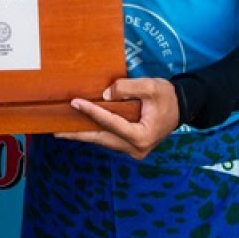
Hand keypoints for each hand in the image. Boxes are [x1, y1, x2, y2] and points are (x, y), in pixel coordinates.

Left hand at [59, 76, 180, 158]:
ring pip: (103, 141)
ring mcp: (134, 150)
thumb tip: (105, 94)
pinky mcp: (131, 146)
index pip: (111, 123)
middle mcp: (136, 148)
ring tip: (61, 129)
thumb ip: (127, 88)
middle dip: (78, 133)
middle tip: (56, 129)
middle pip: (102, 138)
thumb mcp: (151, 87)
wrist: (182, 106)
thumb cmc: (168, 96)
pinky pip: (109, 139)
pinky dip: (94, 132)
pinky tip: (79, 128)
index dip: (92, 112)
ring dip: (84, 134)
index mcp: (142, 136)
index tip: (75, 103)